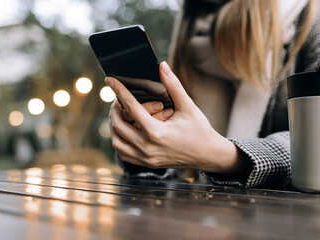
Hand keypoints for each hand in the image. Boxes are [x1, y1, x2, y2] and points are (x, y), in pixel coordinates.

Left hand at [106, 62, 243, 173]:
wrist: (208, 155)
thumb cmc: (200, 130)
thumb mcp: (188, 106)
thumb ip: (173, 85)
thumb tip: (162, 65)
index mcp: (156, 133)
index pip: (131, 107)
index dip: (119, 91)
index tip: (110, 80)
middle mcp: (147, 147)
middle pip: (118, 125)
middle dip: (115, 109)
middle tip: (120, 99)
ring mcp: (146, 158)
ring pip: (116, 142)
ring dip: (115, 126)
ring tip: (123, 114)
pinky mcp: (147, 164)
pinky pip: (124, 153)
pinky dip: (121, 140)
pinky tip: (128, 130)